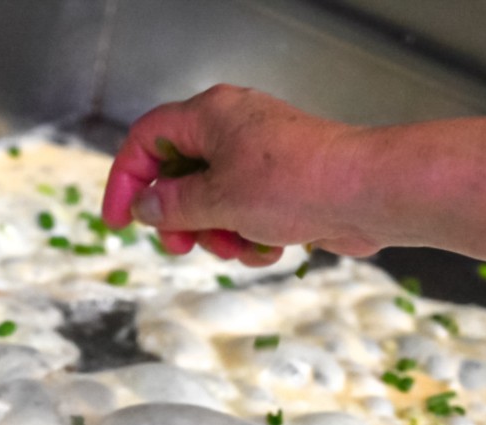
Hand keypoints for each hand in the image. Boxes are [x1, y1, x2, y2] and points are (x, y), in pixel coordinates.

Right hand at [102, 84, 383, 264]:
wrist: (367, 194)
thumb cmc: (298, 183)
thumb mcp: (218, 200)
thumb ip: (172, 205)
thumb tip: (145, 206)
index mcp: (211, 115)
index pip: (146, 139)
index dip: (125, 180)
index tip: (118, 220)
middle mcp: (233, 129)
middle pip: (179, 176)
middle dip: (179, 218)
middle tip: (182, 246)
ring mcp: (259, 158)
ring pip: (212, 202)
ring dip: (218, 234)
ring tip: (240, 245)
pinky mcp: (282, 186)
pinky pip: (245, 214)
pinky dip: (249, 236)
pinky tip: (270, 247)